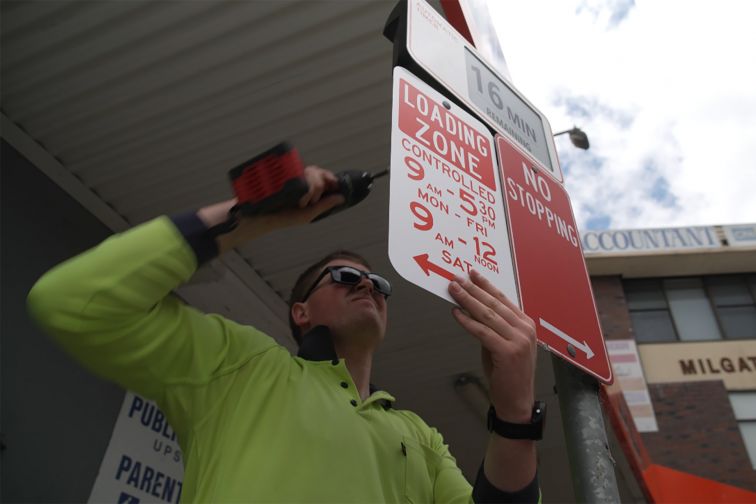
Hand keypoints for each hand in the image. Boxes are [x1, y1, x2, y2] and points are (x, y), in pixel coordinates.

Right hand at [198, 166, 344, 253]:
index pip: (321, 176)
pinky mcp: (275, 173)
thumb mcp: (305, 216)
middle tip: (308, 201)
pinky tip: (295, 189)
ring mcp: (287, 176)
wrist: (254, 218)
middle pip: (315, 171)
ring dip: (309, 185)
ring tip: (300, 201)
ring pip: (305, 170)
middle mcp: (298, 181)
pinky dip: (296, 176)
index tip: (332, 183)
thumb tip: (341, 197)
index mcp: (306, 190)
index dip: (328, 177)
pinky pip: (289, 166)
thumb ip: (323, 206)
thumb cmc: (280, 218)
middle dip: (317, 184)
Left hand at [448, 270, 536, 422]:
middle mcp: (525, 329)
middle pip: (494, 304)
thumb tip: (472, 309)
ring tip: (453, 290)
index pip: (503, 299)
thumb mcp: (503, 344)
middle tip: (457, 279)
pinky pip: (482, 332)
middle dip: (473, 289)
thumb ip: (494, 327)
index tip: (472, 274)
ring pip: (487, 315)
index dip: (486, 285)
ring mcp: (519, 340)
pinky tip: (456, 313)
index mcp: (526, 324)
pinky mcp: (508, 352)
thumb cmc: (508, 373)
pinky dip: (467, 321)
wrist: (516, 400)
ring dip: (467, 300)